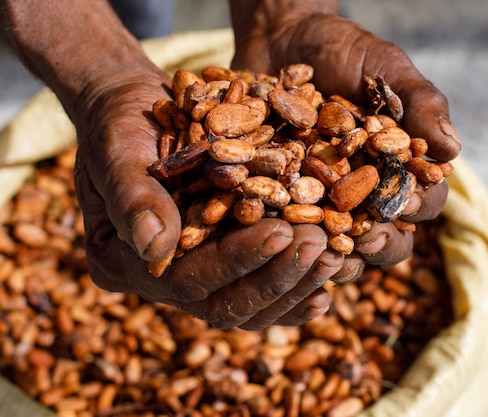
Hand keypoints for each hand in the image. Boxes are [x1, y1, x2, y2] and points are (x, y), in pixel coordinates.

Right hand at [71, 64, 347, 329]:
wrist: (135, 111)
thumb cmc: (118, 123)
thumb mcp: (118, 149)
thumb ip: (133, 197)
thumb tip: (155, 249)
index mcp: (123, 262)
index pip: (186, 279)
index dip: (236, 261)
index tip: (282, 232)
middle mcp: (163, 279)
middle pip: (225, 304)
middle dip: (277, 278)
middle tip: (323, 248)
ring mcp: (197, 273)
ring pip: (252, 304)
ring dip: (298, 283)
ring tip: (338, 256)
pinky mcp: (226, 259)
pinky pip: (266, 286)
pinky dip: (301, 282)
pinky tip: (338, 266)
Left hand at [230, 4, 455, 267]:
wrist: (281, 37)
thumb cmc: (342, 50)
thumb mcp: (384, 65)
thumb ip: (420, 102)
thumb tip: (454, 148)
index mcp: (399, 167)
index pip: (424, 200)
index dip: (418, 207)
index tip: (405, 204)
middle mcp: (365, 192)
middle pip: (386, 237)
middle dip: (380, 245)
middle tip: (365, 241)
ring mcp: (324, 201)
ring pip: (339, 248)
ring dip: (334, 256)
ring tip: (322, 250)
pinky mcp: (283, 200)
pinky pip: (288, 231)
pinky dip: (285, 238)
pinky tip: (277, 236)